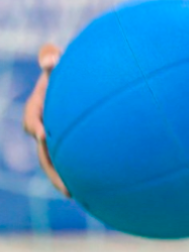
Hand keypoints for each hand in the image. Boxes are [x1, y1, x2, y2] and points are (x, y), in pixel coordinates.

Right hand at [22, 44, 68, 196]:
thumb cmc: (67, 68)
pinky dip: (78, 172)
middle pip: (43, 153)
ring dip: (62, 178)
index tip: (42, 134)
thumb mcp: (57, 59)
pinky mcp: (67, 144)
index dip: (35, 126)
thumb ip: (50, 56)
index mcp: (38, 108)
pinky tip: (93, 187)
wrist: (79, 81)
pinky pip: (71, 161)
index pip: (33, 119)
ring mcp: (55, 138)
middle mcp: (44, 127)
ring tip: (74, 194)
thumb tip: (50, 59)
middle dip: (51, 170)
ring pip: (55, 162)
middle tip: (65, 185)